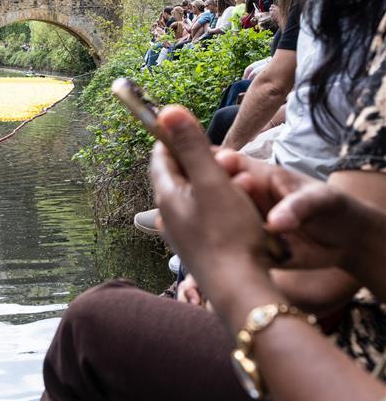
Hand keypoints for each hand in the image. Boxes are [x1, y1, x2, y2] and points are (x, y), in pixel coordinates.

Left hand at [150, 106, 283, 327]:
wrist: (239, 289)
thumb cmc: (228, 233)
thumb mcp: (212, 181)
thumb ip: (192, 146)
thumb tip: (166, 111)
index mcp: (166, 195)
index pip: (161, 157)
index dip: (174, 138)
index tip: (189, 127)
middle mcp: (167, 215)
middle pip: (178, 177)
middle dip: (198, 162)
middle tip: (221, 156)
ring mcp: (182, 235)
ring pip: (193, 198)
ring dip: (212, 185)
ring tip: (235, 183)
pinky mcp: (199, 249)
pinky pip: (205, 217)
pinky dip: (219, 207)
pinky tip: (238, 213)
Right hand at [215, 151, 385, 271]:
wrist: (347, 242)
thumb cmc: (333, 208)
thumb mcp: (321, 199)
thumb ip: (298, 206)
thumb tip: (275, 223)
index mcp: (259, 176)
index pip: (227, 162)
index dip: (210, 162)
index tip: (203, 168)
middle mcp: (245, 198)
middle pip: (214, 191)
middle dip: (204, 195)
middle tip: (203, 200)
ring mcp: (244, 222)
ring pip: (217, 221)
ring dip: (211, 225)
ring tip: (211, 231)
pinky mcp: (249, 247)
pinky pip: (232, 249)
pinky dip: (224, 251)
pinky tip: (220, 254)